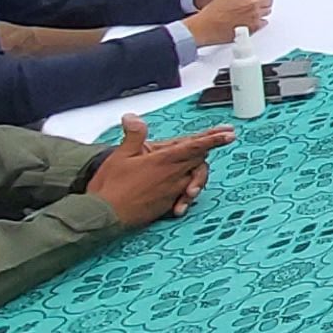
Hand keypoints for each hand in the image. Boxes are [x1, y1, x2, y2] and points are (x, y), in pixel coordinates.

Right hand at [83, 114, 236, 225]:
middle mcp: (172, 176)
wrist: (103, 215)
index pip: (195, 146)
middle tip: (220, 139)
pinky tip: (184, 195)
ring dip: (198, 172)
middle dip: (208, 150)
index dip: (213, 138)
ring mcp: (172, 192)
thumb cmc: (110, 186)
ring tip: (197, 169)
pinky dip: (187, 191)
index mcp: (163, 161)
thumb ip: (133, 135)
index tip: (229, 133)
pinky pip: (184, 195)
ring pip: (195, 178)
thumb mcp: (120, 155)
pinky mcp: (167, 205)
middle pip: (199, 160)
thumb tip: (134, 117)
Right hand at [182, 0, 272, 46]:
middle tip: (260, 2)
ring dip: (263, 10)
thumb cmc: (213, 13)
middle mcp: (252, 3)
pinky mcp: (253, 27)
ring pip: (267, 11)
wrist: (206, 26)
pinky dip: (260, 21)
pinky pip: (264, 22)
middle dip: (265, 0)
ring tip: (254, 11)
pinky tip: (253, 20)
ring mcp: (254, 16)